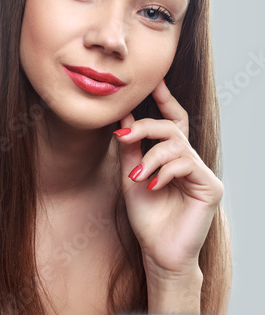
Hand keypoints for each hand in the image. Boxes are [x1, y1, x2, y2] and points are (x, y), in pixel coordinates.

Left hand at [115, 79, 223, 277]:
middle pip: (173, 128)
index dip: (166, 99)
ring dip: (151, 157)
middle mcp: (190, 160)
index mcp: (173, 157)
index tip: (155, 81)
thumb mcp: (132, 176)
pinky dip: (165, 171)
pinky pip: (186, 164)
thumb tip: (123, 118)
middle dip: (146, 127)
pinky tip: (152, 186)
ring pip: (177, 145)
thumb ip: (131, 149)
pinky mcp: (210, 186)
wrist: (158, 253)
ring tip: (137, 176)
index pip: (174, 121)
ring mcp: (202, 172)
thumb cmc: (147, 217)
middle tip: (124, 135)